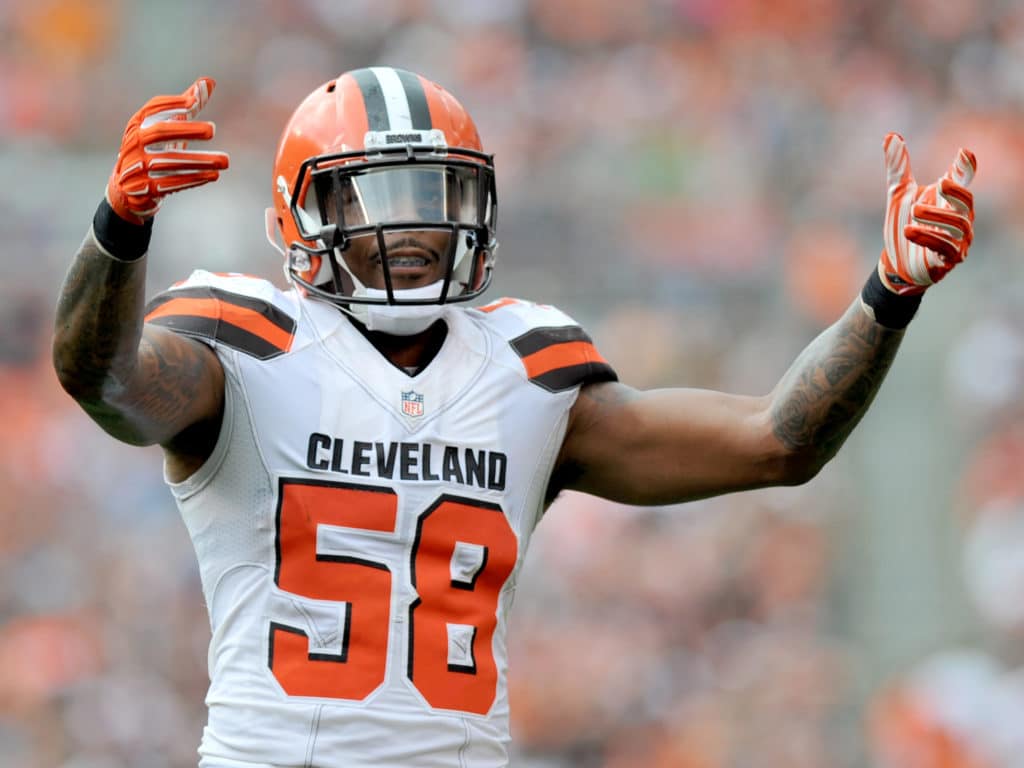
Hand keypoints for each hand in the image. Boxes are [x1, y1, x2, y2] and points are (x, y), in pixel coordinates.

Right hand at [106, 77, 229, 224]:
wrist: (127, 188)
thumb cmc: (153, 150)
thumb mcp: (166, 126)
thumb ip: (187, 106)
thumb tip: (210, 82)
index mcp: (136, 124)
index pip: (153, 108)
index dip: (173, 104)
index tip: (195, 101)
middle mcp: (132, 143)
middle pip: (159, 133)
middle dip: (186, 130)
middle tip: (213, 130)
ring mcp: (135, 167)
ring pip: (168, 163)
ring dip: (198, 161)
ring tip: (225, 161)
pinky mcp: (142, 189)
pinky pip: (169, 184)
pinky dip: (192, 179)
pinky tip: (213, 175)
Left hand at [878, 132, 975, 294]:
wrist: (895, 262)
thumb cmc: (903, 225)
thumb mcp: (897, 194)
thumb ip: (898, 167)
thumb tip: (890, 135)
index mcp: (949, 200)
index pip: (963, 180)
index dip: (965, 167)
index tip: (964, 153)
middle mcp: (959, 218)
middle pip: (967, 202)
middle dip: (956, 192)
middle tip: (940, 183)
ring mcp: (957, 241)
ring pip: (959, 226)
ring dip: (936, 217)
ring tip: (913, 213)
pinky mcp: (948, 260)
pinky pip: (946, 248)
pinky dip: (928, 238)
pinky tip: (909, 231)